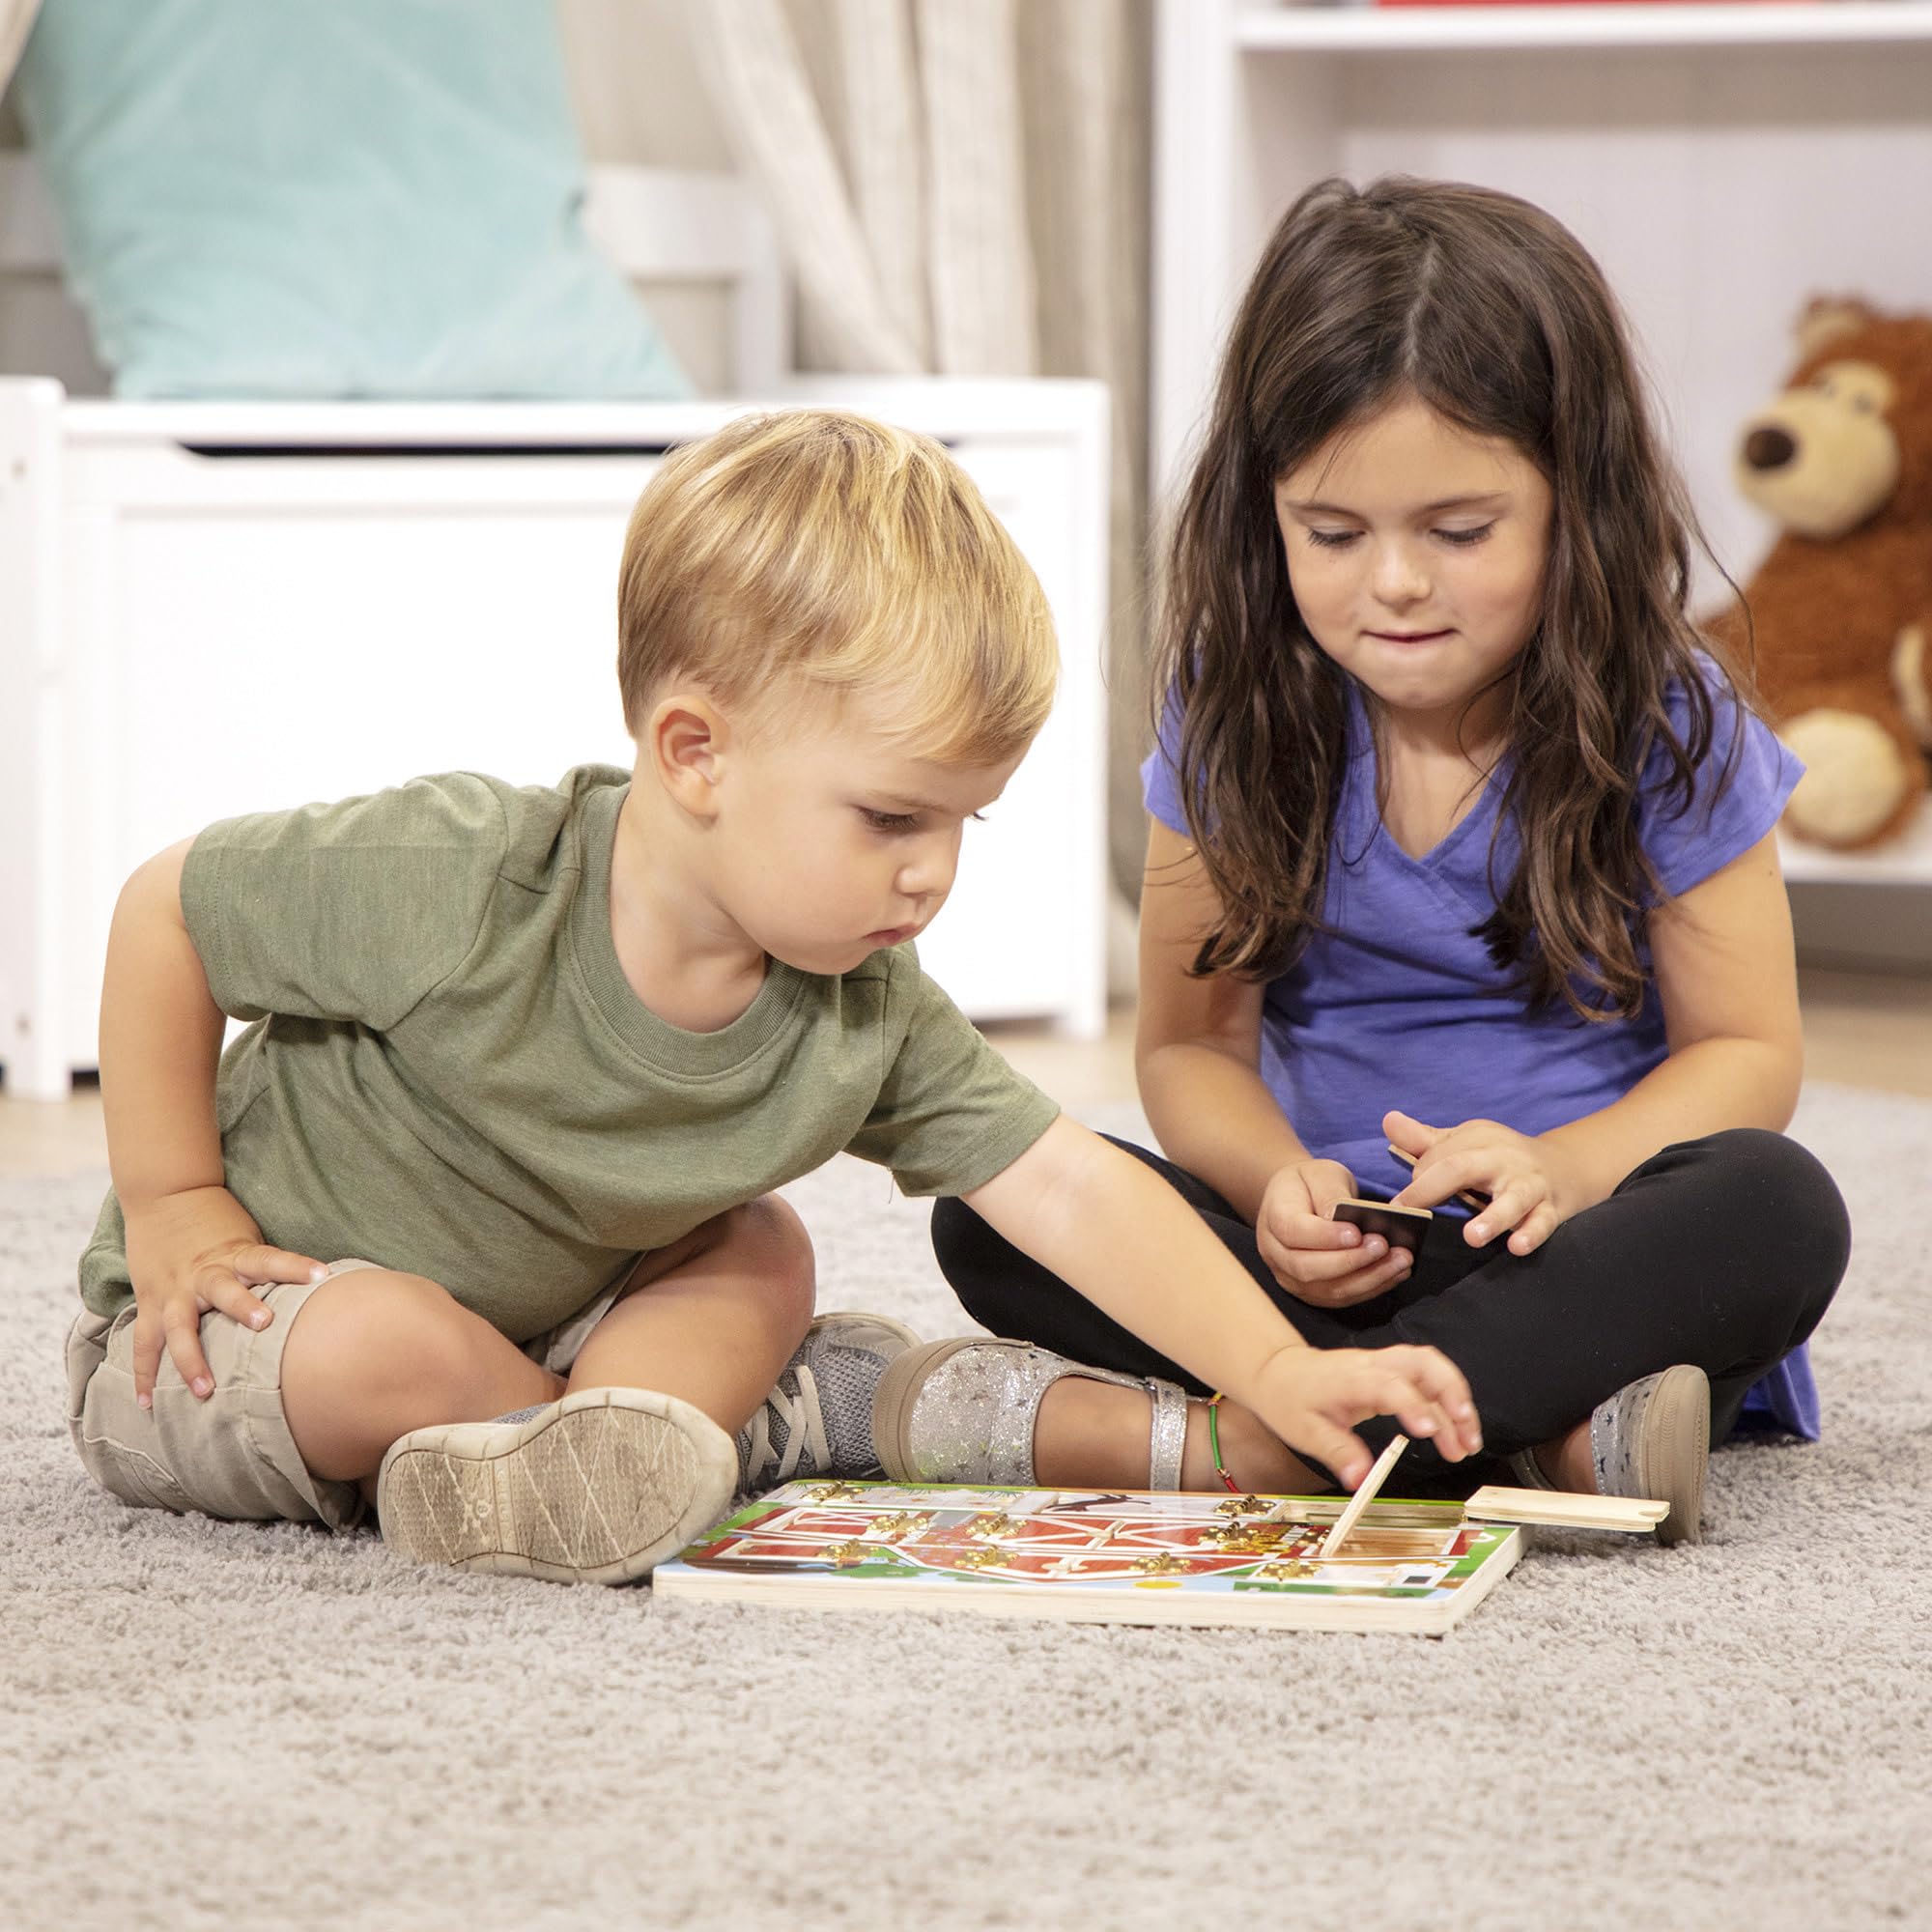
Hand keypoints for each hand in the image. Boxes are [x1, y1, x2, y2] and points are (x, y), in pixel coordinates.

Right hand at [122, 1185, 325, 1408]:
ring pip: (179, 1327)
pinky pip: (144, 1343)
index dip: (295, 1266)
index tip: (321, 1275)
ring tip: (205, 1390)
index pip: (271, 1258)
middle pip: (224, 1291)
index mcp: (235, 1254)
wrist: (165, 1194)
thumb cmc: (216, 1220)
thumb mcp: (247, 1237)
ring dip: (191, 1359)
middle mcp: (205, 1274)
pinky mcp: (150, 1302)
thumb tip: (317, 1291)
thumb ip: (268, 1266)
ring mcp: (174, 1291)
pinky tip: (148, 1402)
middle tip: (264, 1324)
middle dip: (243, 1308)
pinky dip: (144, 1373)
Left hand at [1251, 1341, 1480, 1489]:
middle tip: (1467, 1440)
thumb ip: (1337, 1453)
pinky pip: (1428, 1372)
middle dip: (1452, 1397)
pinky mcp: (1392, 1367)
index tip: (1429, 1431)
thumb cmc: (1292, 1400)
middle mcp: (1373, 1364)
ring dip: (1457, 1397)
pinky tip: (1456, 1427)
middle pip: (1423, 1364)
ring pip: (1432, 1365)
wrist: (1279, 1372)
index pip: (1388, 1385)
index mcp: (1350, 1379)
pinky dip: (1448, 1395)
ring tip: (1469, 1440)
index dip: (1412, 1404)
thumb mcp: (1306, 1432)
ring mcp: (1384, 1362)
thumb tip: (1360, 1480)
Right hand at [1257, 1158, 1412, 1308]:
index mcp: (1273, 1217)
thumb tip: (1341, 1218)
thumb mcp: (1320, 1174)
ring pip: (1328, 1289)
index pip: (1294, 1232)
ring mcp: (1291, 1277)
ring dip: (1369, 1278)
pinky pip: (1342, 1297)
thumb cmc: (1311, 1184)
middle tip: (1383, 1245)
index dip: (1325, 1236)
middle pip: (1308, 1268)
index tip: (1357, 1233)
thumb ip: (1329, 1194)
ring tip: (1401, 1260)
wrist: (1298, 1200)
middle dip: (1351, 1261)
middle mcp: (1275, 1253)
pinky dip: (1372, 1288)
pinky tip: (1395, 1272)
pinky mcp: (1311, 1292)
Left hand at [1384, 1109, 1580, 1255]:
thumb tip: (1388, 1120)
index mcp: (1477, 1138)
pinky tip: (1517, 1246)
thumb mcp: (1464, 1144)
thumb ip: (1425, 1140)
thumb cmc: (1500, 1159)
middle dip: (1432, 1187)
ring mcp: (1529, 1183)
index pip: (1438, 1156)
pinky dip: (1530, 1234)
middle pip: (1463, 1167)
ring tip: (1472, 1236)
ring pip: (1512, 1199)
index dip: (1419, 1179)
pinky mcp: (1550, 1208)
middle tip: (1408, 1210)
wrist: (1565, 1167)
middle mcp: (1502, 1157)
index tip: (1407, 1201)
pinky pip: (1541, 1222)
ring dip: (1492, 1218)